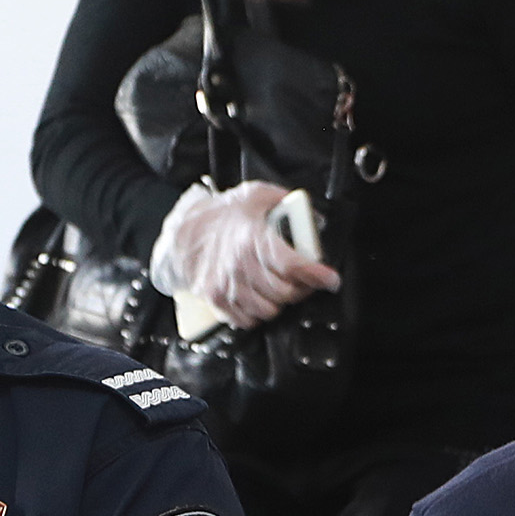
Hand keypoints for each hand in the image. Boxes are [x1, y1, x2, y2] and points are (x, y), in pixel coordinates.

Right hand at [155, 184, 338, 325]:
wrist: (184, 234)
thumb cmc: (223, 215)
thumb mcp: (256, 195)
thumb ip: (287, 203)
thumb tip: (314, 217)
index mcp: (251, 239)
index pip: (292, 265)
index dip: (317, 275)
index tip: (331, 279)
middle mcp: (238, 266)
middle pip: (286, 292)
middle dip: (302, 288)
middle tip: (305, 279)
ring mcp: (226, 286)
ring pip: (270, 311)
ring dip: (281, 301)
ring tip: (280, 285)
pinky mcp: (217, 301)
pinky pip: (249, 320)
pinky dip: (260, 312)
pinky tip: (260, 295)